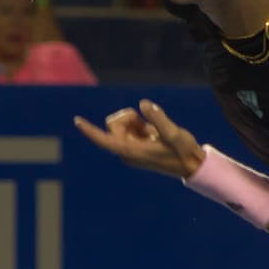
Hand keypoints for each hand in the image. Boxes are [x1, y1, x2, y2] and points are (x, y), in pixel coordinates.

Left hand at [74, 99, 206, 178]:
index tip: (77, 121)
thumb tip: (143, 104)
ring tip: (153, 132)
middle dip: (129, 118)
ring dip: (137, 121)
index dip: (90, 130)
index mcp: (131, 151)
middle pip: (114, 124)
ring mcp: (130, 147)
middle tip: (148, 127)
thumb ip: (158, 118)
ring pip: (122, 123)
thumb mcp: (173, 133)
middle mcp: (126, 151)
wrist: (191, 164)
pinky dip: (142, 124)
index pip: (104, 140)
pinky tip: (154, 134)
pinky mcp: (135, 144)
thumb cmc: (183, 152)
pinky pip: (131, 125)